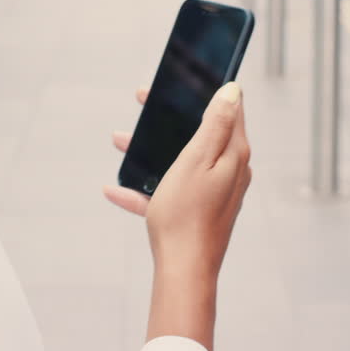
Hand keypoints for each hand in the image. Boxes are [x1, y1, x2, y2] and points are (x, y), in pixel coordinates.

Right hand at [103, 83, 252, 350]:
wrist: (184, 271)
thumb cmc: (187, 215)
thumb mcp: (196, 159)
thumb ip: (215, 124)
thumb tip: (233, 90)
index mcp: (232, 154)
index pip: (227, 109)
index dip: (204, 90)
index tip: (181, 79)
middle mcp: (229, 171)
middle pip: (201, 133)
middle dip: (170, 118)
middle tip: (143, 102)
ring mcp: (214, 192)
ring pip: (181, 160)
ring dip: (151, 150)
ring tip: (120, 142)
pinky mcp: (198, 211)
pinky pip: (170, 192)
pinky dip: (146, 189)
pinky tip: (116, 190)